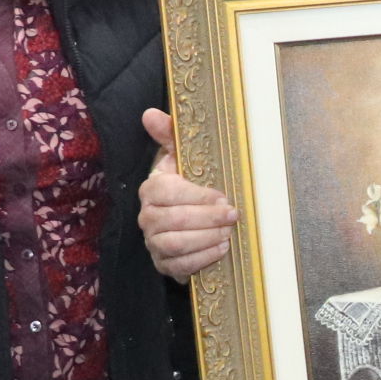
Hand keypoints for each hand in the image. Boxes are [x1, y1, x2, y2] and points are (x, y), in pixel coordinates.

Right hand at [140, 107, 237, 280]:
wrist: (186, 222)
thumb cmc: (186, 186)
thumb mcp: (180, 158)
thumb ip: (170, 135)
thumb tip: (150, 113)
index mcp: (152, 189)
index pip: (170, 193)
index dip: (199, 197)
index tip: (224, 196)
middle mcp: (147, 217)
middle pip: (174, 220)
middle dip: (208, 219)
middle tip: (233, 215)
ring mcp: (153, 242)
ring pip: (175, 244)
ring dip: (206, 239)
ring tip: (229, 234)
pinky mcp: (163, 264)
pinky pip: (178, 266)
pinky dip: (201, 259)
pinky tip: (221, 250)